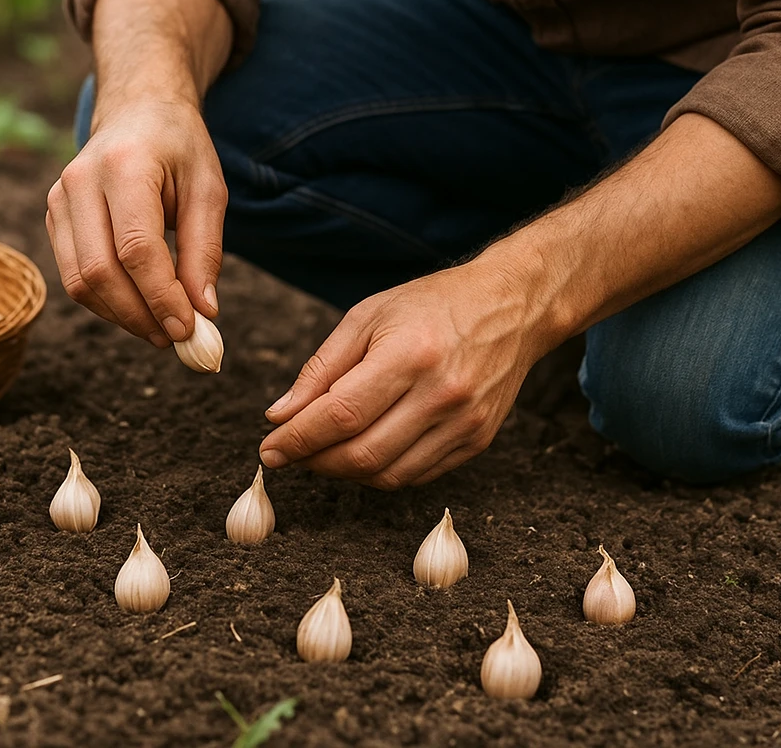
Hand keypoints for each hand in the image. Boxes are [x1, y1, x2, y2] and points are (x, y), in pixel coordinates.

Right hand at [46, 96, 226, 345]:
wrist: (138, 110)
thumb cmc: (179, 148)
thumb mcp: (208, 189)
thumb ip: (205, 250)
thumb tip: (204, 311)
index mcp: (124, 166)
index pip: (136, 248)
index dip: (161, 296)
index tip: (189, 329)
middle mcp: (80, 181)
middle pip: (100, 271)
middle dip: (139, 315)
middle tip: (176, 339)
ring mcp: (59, 198)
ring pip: (79, 281)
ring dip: (121, 316)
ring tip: (161, 329)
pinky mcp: (53, 215)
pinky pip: (73, 274)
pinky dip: (106, 302)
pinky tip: (138, 308)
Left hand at [258, 256, 553, 487]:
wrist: (511, 306)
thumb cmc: (432, 304)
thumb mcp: (368, 316)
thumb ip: (322, 368)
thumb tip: (281, 414)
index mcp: (410, 354)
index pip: (341, 414)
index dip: (298, 439)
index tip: (269, 448)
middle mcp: (442, 394)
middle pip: (362, 453)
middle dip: (314, 461)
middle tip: (288, 453)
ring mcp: (465, 423)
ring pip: (387, 475)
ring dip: (343, 472)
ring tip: (321, 452)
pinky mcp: (477, 440)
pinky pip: (416, 475)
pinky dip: (379, 473)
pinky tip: (360, 452)